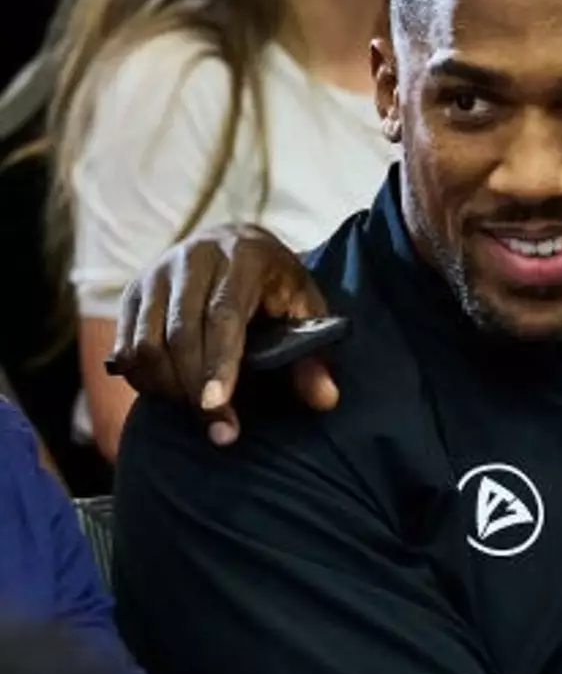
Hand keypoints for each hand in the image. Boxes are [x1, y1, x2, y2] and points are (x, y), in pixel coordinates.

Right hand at [109, 225, 336, 446]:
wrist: (236, 244)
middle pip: (180, 334)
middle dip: (194, 390)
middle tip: (217, 429)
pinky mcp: (133, 291)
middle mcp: (192, 258)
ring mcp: (156, 273)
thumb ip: (314, 354)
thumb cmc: (277, 286)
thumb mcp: (307, 310)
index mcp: (243, 256)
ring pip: (146, 342)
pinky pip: (126, 346)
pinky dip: (143, 379)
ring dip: (167, 387)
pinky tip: (170, 394)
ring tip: (196, 410)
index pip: (223, 315)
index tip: (217, 406)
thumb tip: (325, 399)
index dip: (218, 365)